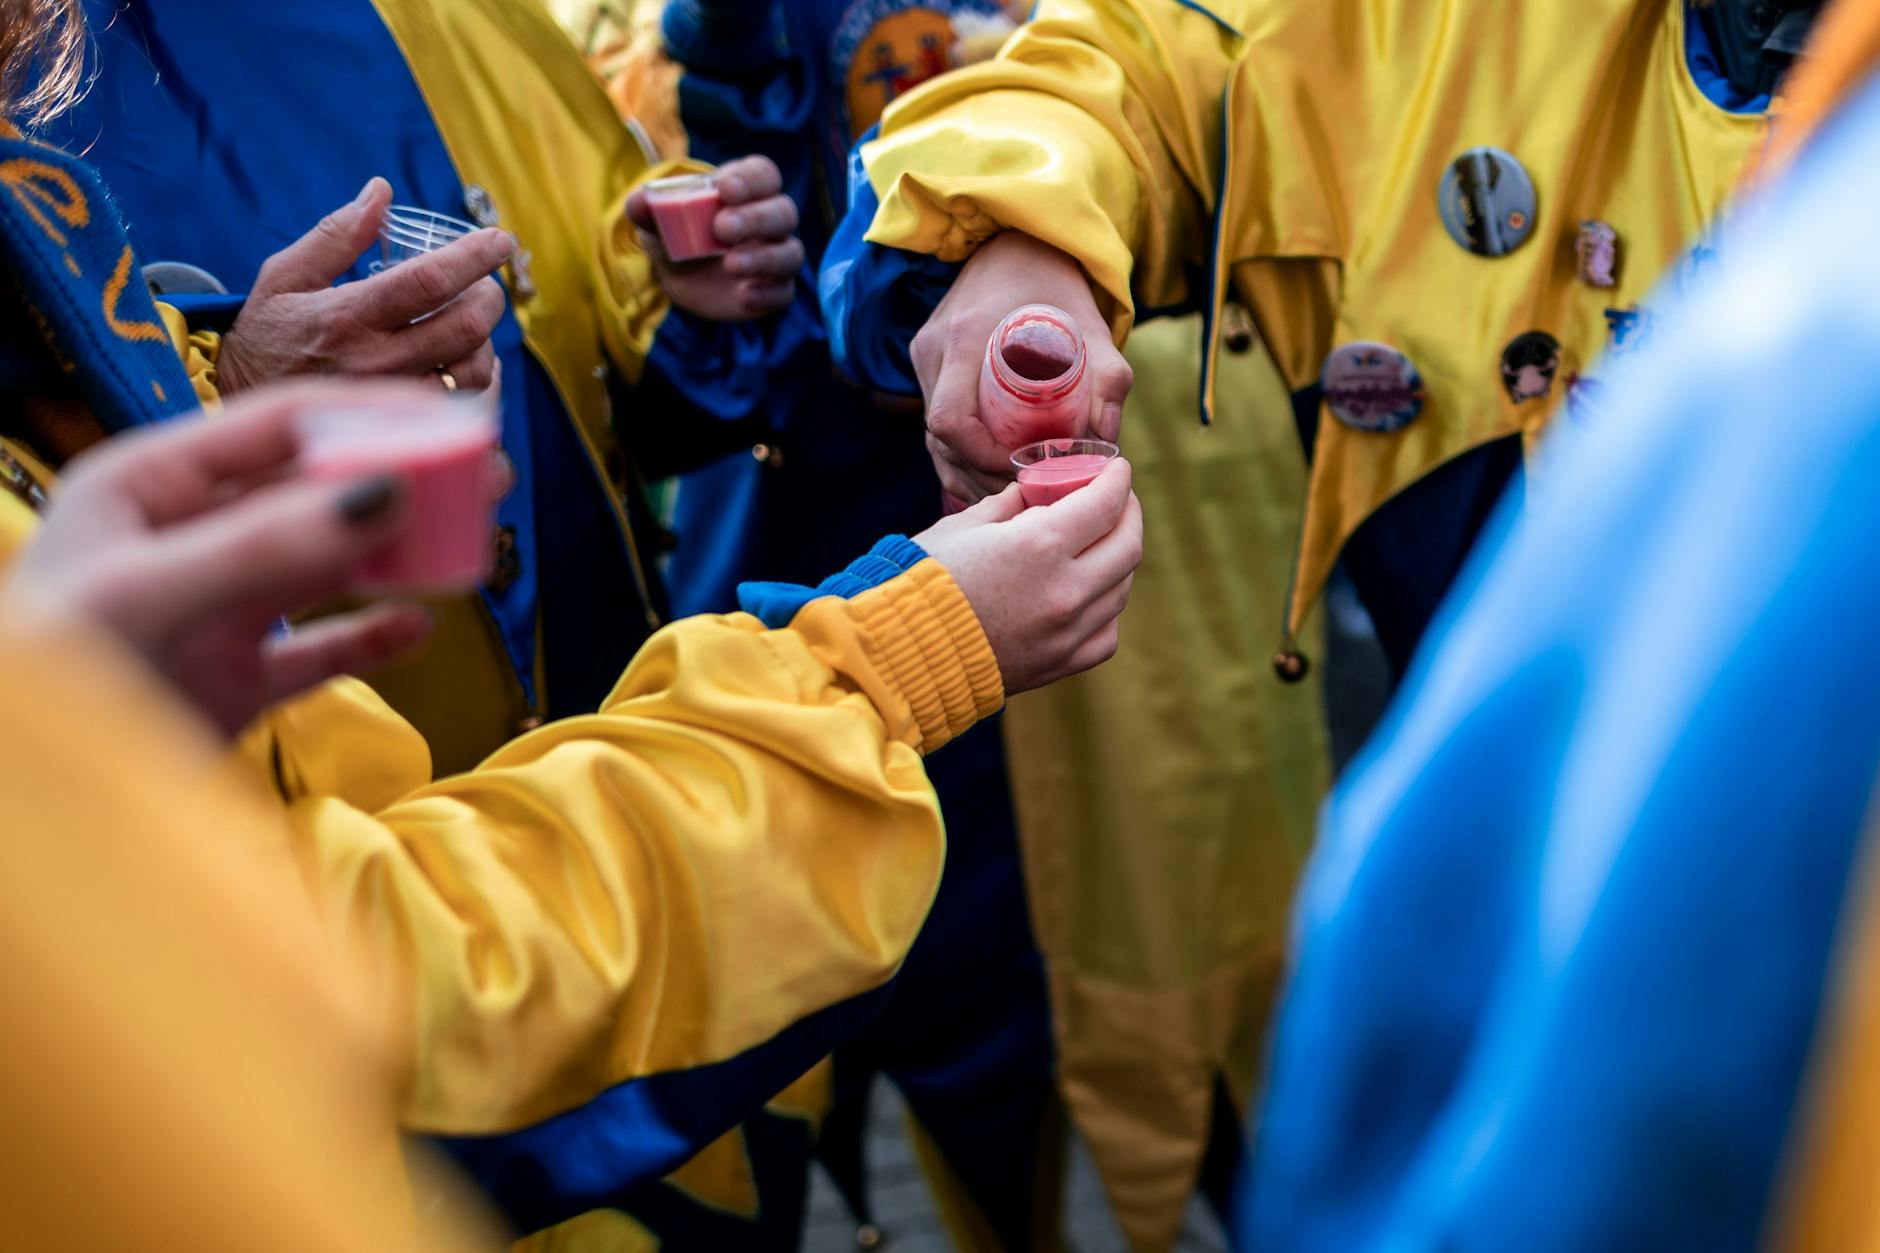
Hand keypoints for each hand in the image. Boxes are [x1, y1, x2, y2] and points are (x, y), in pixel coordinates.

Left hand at [3, 381, 439, 735]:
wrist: (27, 808)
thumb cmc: (48, 688)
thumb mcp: (149, 599)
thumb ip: (267, 548)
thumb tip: (387, 495)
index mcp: (145, 488)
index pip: (276, 427)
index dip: (369, 416)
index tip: (451, 420)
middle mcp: (184, 539)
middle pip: (312, 492)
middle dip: (399, 481)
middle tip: (482, 477)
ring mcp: (213, 611)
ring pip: (326, 565)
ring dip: (396, 554)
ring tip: (466, 545)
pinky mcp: (234, 682)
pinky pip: (318, 650)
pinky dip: (369, 638)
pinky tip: (416, 628)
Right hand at [218, 178, 513, 395]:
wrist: (242, 409)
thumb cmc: (267, 336)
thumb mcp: (285, 276)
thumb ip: (336, 234)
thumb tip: (381, 190)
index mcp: (347, 317)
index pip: (428, 281)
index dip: (474, 256)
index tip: (500, 240)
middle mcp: (375, 362)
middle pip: (466, 327)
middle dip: (489, 298)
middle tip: (485, 285)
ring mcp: (393, 402)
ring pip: (473, 372)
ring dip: (486, 342)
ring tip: (470, 323)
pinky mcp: (403, 431)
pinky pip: (464, 406)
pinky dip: (476, 380)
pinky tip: (465, 361)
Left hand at [626, 156, 803, 320]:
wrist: (681, 280)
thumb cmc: (678, 236)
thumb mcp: (657, 222)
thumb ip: (648, 210)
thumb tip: (638, 202)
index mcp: (745, 190)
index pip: (763, 174)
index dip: (750, 180)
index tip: (724, 189)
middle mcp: (769, 219)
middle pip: (783, 211)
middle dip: (755, 218)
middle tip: (722, 228)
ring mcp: (776, 255)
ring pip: (790, 252)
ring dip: (763, 257)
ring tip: (730, 264)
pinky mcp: (775, 290)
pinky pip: (784, 293)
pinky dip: (767, 295)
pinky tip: (743, 297)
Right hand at [911, 232, 1132, 502]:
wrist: (1017, 237)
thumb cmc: (1055, 282)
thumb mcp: (1090, 326)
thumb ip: (1108, 379)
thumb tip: (1108, 440)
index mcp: (964, 338)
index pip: (950, 420)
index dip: (979, 456)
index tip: (1018, 468)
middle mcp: (934, 348)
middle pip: (938, 435)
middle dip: (976, 471)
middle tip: (1022, 490)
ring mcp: (924, 355)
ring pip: (932, 432)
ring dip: (964, 467)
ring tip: (1008, 489)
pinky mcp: (927, 359)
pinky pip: (933, 418)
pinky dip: (956, 451)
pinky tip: (984, 473)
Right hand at [913, 458, 1142, 692]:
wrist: (900, 651)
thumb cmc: (922, 579)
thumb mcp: (962, 525)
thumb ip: (1008, 505)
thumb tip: (1032, 493)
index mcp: (1040, 544)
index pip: (1105, 503)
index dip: (1117, 479)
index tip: (1117, 467)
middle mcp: (1065, 589)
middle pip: (1128, 545)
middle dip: (1129, 513)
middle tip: (1118, 499)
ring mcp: (1067, 631)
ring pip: (1121, 589)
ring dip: (1119, 559)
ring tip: (1103, 543)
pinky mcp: (1059, 663)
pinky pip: (1106, 633)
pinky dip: (1105, 609)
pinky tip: (1090, 595)